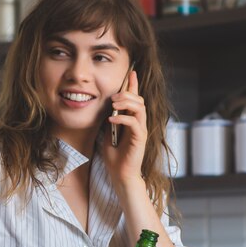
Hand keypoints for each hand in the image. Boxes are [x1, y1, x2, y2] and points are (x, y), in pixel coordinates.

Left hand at [103, 70, 147, 184]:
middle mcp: (139, 123)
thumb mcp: (108, 133)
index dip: (133, 85)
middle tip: (113, 96)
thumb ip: (110, 120)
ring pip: (140, 108)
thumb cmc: (115, 156)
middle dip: (127, 93)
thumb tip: (104, 107)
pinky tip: (111, 119)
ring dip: (126, 103)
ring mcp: (140, 130)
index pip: (135, 99)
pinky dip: (123, 118)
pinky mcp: (140, 139)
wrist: (120, 174)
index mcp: (131, 120)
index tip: (131, 72)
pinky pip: (134, 123)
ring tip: (113, 104)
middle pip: (139, 100)